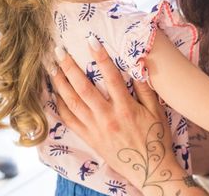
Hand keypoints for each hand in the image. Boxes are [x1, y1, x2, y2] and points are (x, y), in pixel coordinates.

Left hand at [50, 40, 205, 194]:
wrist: (149, 169)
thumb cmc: (156, 138)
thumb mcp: (157, 111)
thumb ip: (145, 87)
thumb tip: (138, 63)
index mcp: (126, 108)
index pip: (110, 76)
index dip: (100, 56)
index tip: (91, 40)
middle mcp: (107, 117)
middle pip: (83, 88)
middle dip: (69, 67)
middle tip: (59, 50)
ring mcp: (95, 129)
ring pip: (71, 103)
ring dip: (59, 83)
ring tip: (51, 68)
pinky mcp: (89, 138)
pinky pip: (69, 120)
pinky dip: (59, 106)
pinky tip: (54, 93)